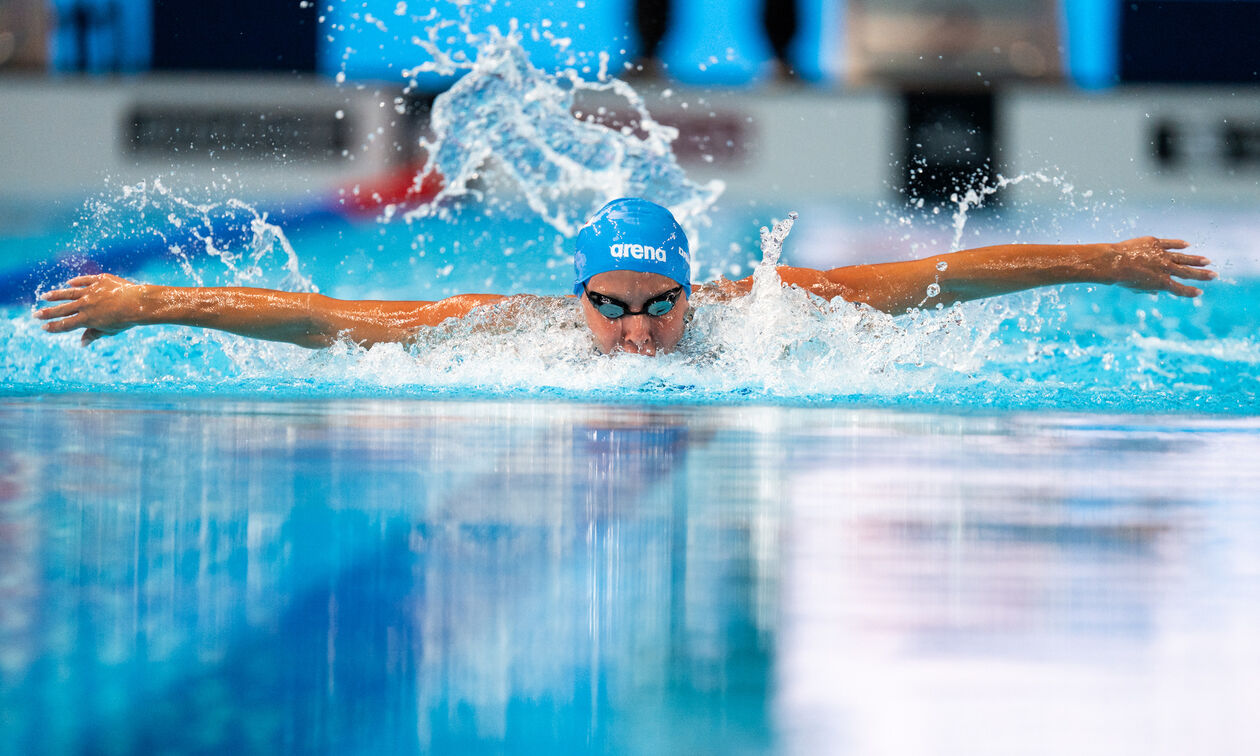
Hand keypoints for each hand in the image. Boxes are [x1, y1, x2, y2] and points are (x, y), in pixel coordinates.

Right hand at [34, 274, 150, 345]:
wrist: (139, 303)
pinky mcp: (100, 280)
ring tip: (45, 296)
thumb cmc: (126, 320)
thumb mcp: (109, 330)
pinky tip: (69, 283)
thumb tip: (82, 343)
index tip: (43, 327)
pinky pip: (85, 280)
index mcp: (87, 319)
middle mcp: (85, 304)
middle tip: (35, 314)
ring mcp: (91, 291)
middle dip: (48, 313)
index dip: (54, 327)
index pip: (66, 324)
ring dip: (56, 295)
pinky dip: (77, 281)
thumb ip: (94, 334)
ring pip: (69, 293)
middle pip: (63, 309)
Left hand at [1101, 237, 1215, 296]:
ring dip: (1196, 260)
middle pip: (1187, 273)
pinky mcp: (1155, 243)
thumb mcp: (1135, 288)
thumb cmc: (1121, 278)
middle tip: (1214, 275)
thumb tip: (1156, 293)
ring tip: (1207, 261)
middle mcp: (1165, 269)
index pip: (1179, 289)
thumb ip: (1147, 291)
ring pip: (1183, 258)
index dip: (1190, 292)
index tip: (1200, 292)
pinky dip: (1179, 244)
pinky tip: (1187, 245)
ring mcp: (1161, 255)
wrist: (1112, 262)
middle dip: (1201, 275)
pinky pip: (1170, 243)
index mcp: (1160, 283)